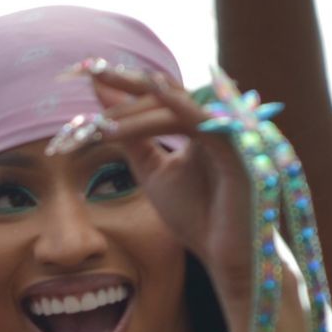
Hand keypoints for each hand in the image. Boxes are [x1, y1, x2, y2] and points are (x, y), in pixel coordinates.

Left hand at [58, 67, 264, 317]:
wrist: (227, 260)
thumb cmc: (197, 217)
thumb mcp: (153, 173)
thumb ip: (132, 137)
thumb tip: (102, 98)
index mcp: (203, 122)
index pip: (161, 94)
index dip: (125, 81)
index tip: (87, 71)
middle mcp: (220, 120)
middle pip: (169, 93)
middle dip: (127, 92)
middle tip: (90, 87)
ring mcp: (233, 133)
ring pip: (181, 109)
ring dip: (139, 114)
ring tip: (103, 125)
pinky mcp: (243, 151)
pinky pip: (208, 123)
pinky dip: (180, 107)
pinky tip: (152, 95)